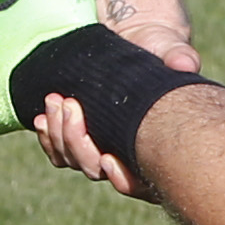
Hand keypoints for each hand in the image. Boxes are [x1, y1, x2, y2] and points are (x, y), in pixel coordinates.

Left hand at [25, 0, 198, 200]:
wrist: (132, 41)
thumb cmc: (158, 49)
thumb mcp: (170, 49)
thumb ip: (178, 56)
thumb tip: (183, 62)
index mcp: (157, 146)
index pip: (141, 184)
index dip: (123, 179)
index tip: (108, 158)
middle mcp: (129, 154)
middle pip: (98, 170)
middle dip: (78, 143)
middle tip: (70, 105)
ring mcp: (102, 146)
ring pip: (75, 160)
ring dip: (60, 135)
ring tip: (55, 100)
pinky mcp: (80, 136)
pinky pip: (60, 151)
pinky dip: (48, 137)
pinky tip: (41, 117)